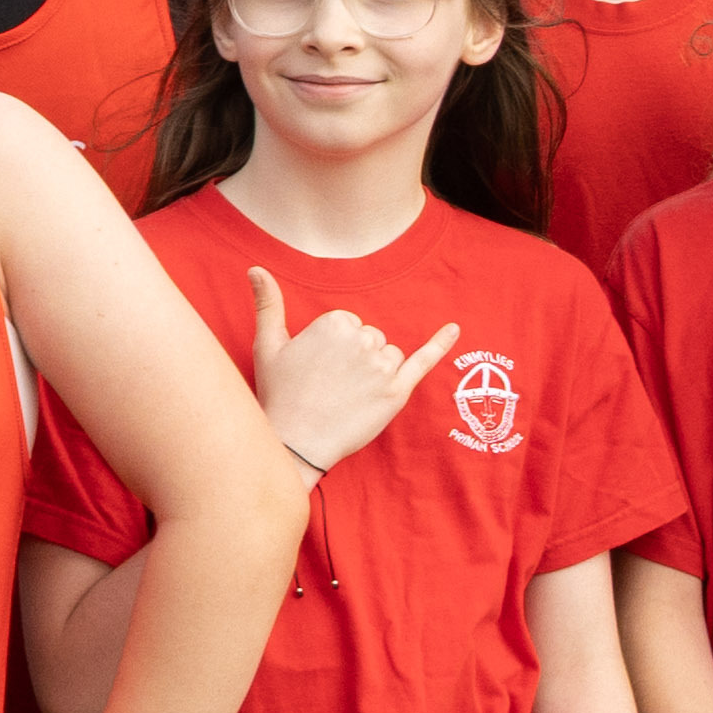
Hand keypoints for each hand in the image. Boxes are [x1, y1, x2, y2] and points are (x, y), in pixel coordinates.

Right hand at [248, 267, 459, 477]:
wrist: (295, 442)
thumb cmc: (280, 394)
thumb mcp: (268, 345)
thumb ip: (268, 304)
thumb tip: (256, 269)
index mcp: (335, 323)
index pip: (349, 324)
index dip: (334, 348)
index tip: (318, 368)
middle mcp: (363, 339)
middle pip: (371, 339)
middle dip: (356, 359)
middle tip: (330, 385)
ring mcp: (383, 366)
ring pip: (390, 355)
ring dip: (376, 371)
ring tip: (347, 394)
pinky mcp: (398, 392)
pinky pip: (424, 361)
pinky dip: (441, 344)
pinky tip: (455, 329)